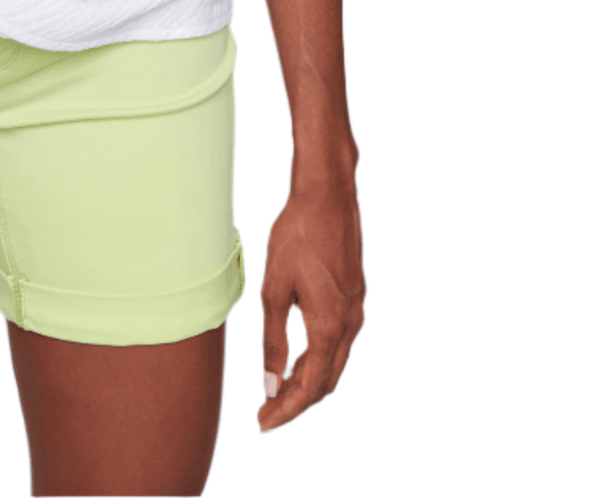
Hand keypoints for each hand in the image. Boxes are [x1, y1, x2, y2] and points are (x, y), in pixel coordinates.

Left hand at [257, 167, 364, 431]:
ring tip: (276, 393)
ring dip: (307, 383)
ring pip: (334, 365)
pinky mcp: (353, 298)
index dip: (286, 410)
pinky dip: (317, 361)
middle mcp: (350, 325)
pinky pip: (338, 344)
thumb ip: (273, 340)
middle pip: (325, 382)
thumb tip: (270, 383)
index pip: (310, 386)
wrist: (326, 196)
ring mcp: (356, 311)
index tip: (263, 422)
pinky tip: (297, 360)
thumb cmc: (296, 236)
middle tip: (265, 414)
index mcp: (330, 326)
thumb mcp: (274, 289)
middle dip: (295, 402)